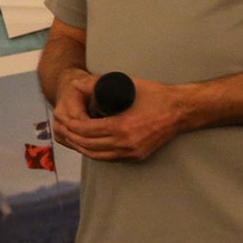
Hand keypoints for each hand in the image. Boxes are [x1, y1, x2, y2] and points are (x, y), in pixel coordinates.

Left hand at [52, 74, 189, 161]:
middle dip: (72, 137)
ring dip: (80, 147)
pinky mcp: (136, 156)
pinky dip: (94, 152)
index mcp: (122, 127)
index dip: (72, 125)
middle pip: (88, 145)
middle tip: (62, 128)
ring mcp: (131, 152)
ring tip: (70, 137)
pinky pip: (109, 158)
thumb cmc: (155, 95)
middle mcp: (125, 144)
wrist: (180, 110)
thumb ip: (100, 84)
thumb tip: (79, 84)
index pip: (87, 130)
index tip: (64, 118)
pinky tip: (86, 145)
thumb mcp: (127, 86)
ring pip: (96, 155)